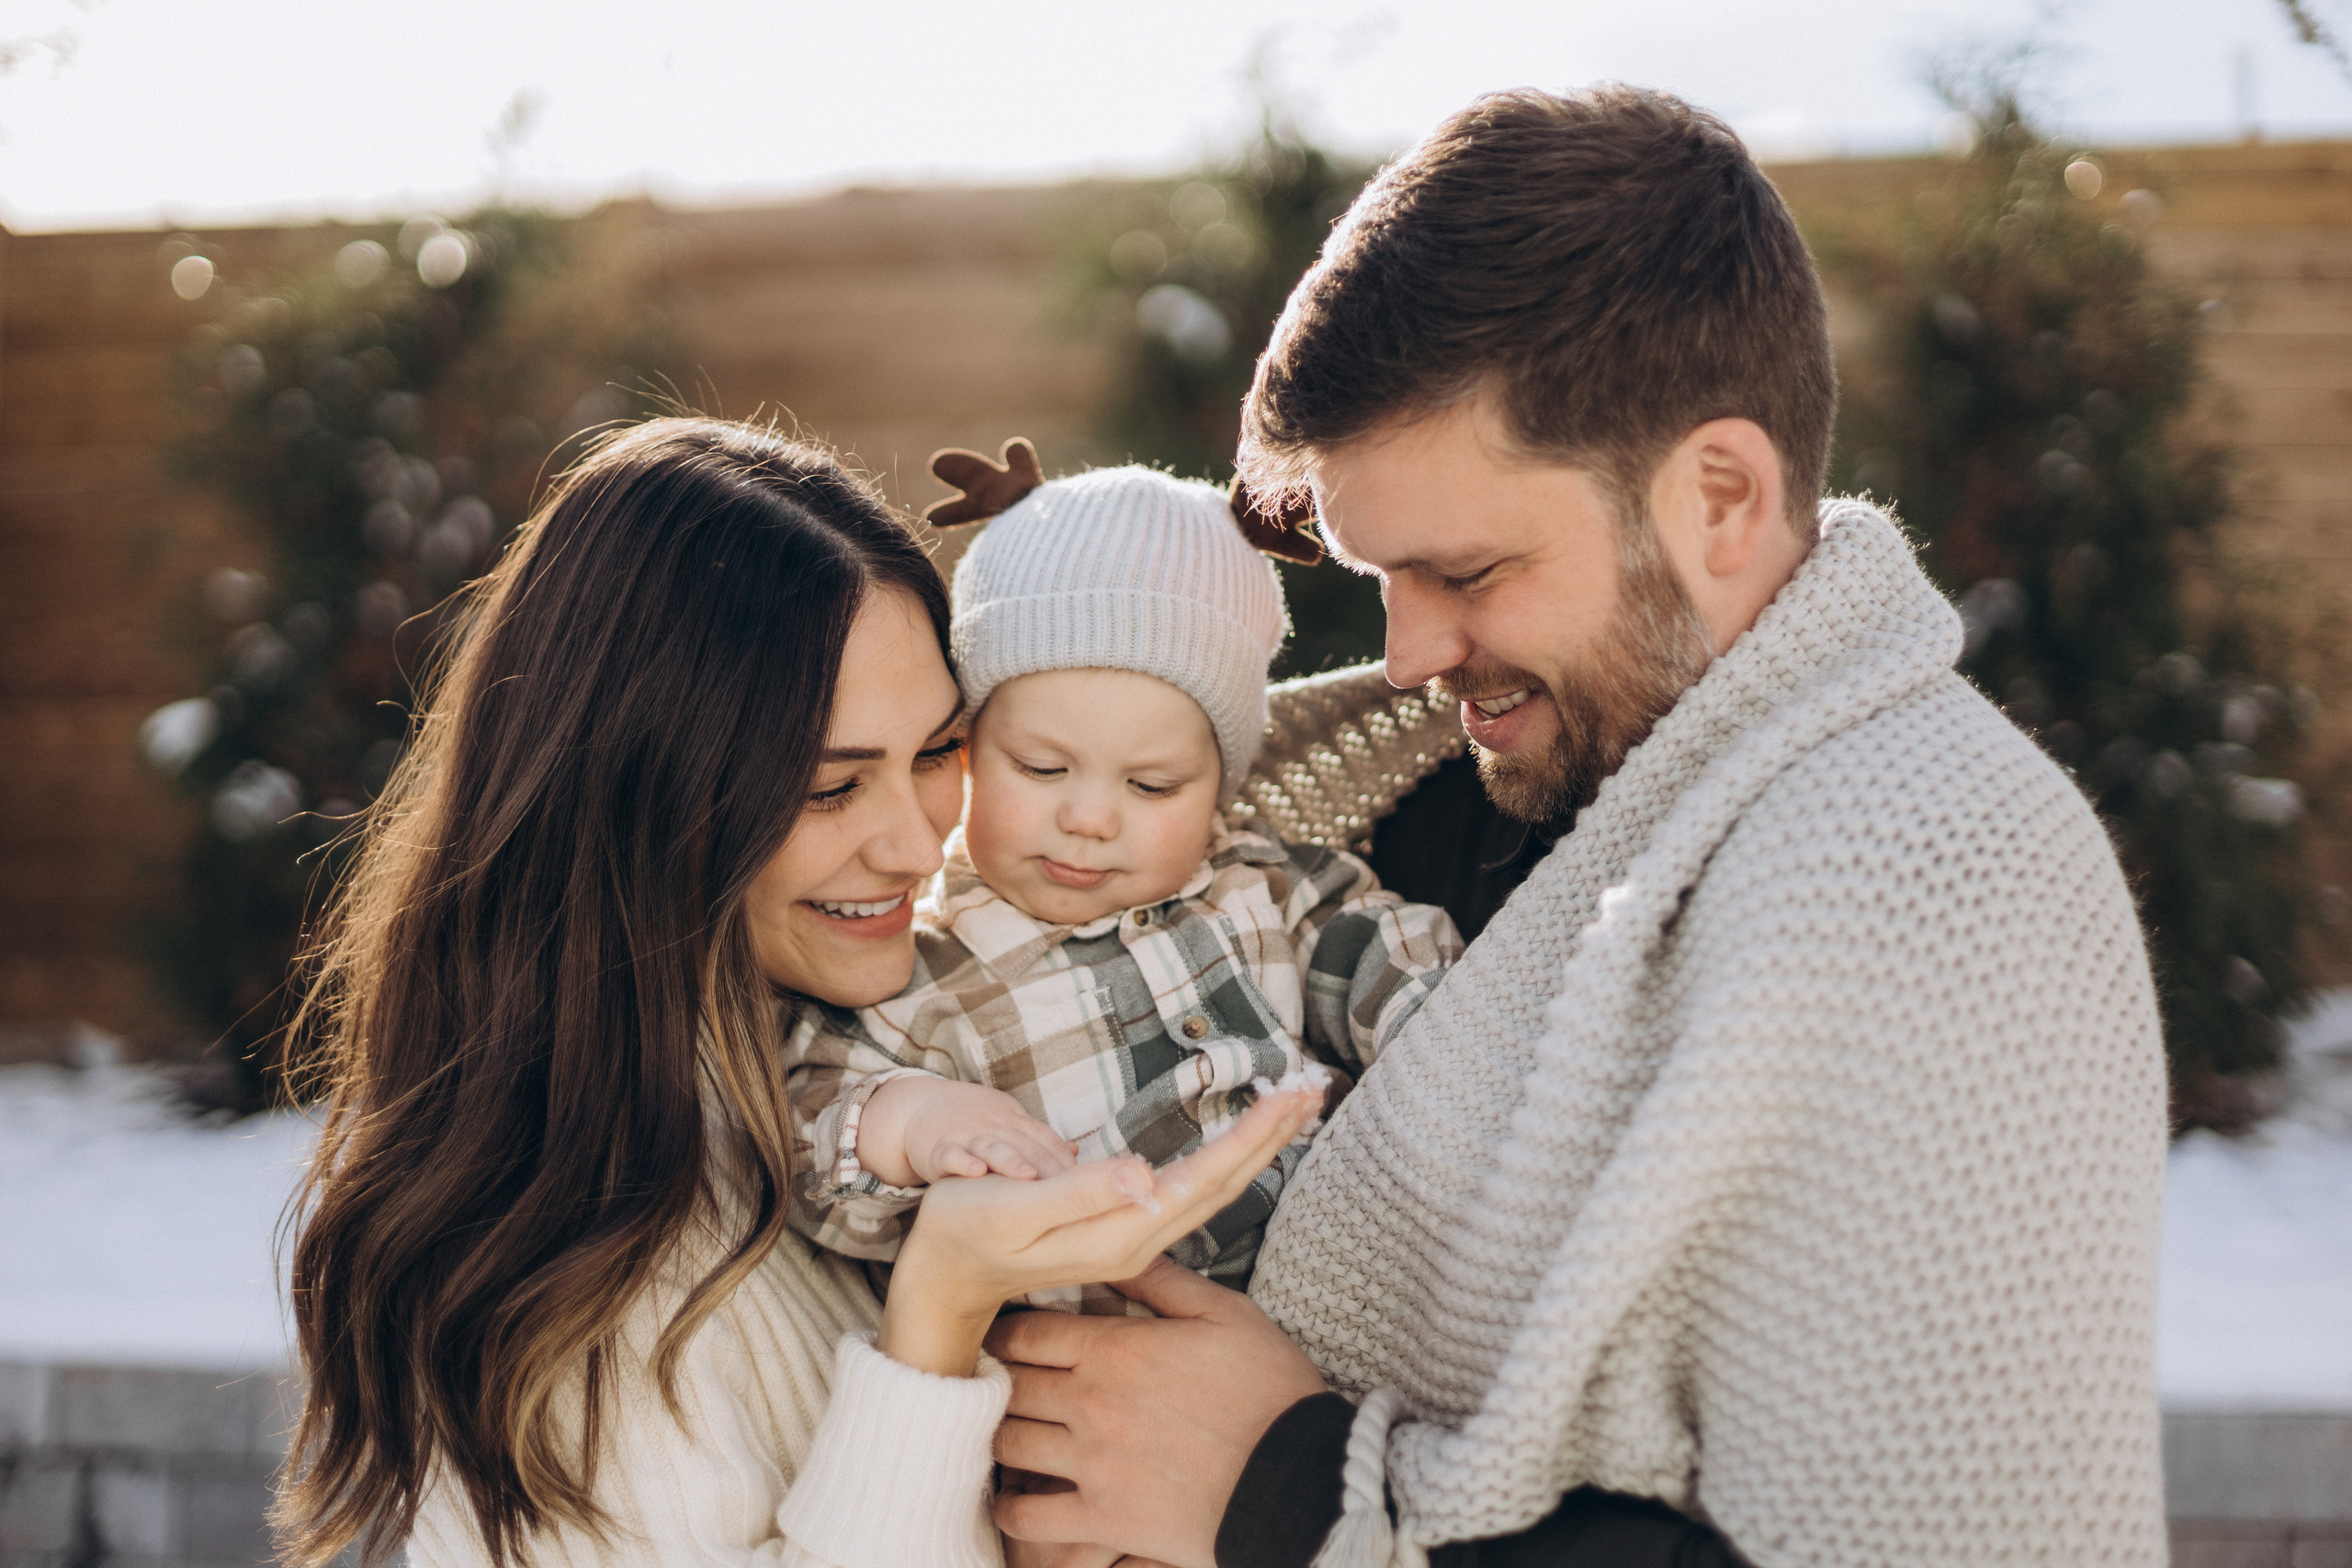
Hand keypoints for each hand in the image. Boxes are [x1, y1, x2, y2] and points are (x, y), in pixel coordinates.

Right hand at [864, 1075, 1078, 1185]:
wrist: (918, 1108)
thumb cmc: (973, 1124)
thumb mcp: (1009, 1125)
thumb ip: (1040, 1141)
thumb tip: (1076, 1154)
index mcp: (1017, 1125)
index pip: (1049, 1143)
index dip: (1069, 1164)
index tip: (1091, 1187)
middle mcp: (997, 1128)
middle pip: (1028, 1147)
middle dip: (1050, 1168)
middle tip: (1074, 1191)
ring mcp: (967, 1136)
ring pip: (993, 1147)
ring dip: (1010, 1161)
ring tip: (1028, 1179)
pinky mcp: (936, 1148)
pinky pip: (949, 1154)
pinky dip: (961, 1162)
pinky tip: (974, 1173)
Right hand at [874, 1080, 1321, 1377]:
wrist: (942, 1279)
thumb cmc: (966, 1232)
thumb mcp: (1012, 1208)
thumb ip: (1079, 1193)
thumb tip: (1146, 1176)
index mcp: (1121, 1233)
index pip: (1206, 1178)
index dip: (1254, 1135)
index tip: (1294, 1094)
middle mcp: (1138, 1239)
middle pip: (1224, 1183)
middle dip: (1272, 1135)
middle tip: (1316, 1087)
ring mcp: (1133, 1237)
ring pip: (1213, 1187)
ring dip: (1257, 1144)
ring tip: (1294, 1106)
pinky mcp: (1122, 1227)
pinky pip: (1193, 1188)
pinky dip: (1227, 1156)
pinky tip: (1241, 1141)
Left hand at [985, 1257, 1327, 1567]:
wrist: (1296, 1479)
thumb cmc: (1270, 1394)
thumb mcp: (1225, 1315)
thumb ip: (1163, 1281)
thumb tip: (1120, 1253)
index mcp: (1117, 1351)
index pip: (1027, 1331)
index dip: (1007, 1328)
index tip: (1003, 1331)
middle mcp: (1092, 1404)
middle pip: (1009, 1383)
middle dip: (998, 1377)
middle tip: (997, 1377)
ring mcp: (1092, 1465)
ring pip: (1008, 1443)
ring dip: (1000, 1433)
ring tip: (1007, 1427)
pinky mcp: (1103, 1518)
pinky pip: (1029, 1517)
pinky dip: (1013, 1508)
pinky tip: (1019, 1496)